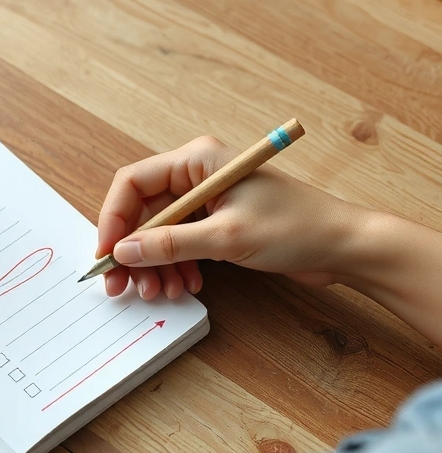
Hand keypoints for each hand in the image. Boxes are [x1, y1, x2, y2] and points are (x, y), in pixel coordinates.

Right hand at [96, 136, 368, 298]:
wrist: (344, 246)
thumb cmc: (297, 228)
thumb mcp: (227, 238)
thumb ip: (170, 244)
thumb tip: (124, 252)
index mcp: (198, 160)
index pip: (133, 183)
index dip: (114, 219)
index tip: (107, 254)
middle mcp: (197, 175)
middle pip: (142, 211)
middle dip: (132, 250)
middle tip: (122, 284)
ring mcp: (207, 200)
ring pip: (158, 232)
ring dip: (153, 264)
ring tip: (160, 291)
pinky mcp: (216, 222)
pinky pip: (179, 243)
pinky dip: (175, 266)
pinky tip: (185, 285)